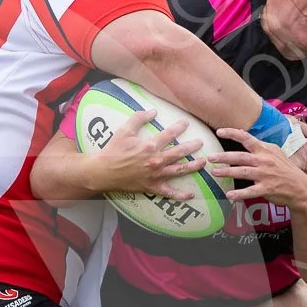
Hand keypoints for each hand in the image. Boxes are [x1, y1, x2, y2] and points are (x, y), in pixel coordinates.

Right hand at [84, 110, 207, 199]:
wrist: (103, 172)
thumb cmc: (113, 151)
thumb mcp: (124, 131)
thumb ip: (138, 119)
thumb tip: (153, 111)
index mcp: (150, 146)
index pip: (169, 134)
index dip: (179, 127)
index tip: (186, 123)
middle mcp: (156, 161)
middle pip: (179, 152)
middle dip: (192, 146)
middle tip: (200, 142)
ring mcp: (155, 175)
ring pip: (179, 170)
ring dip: (193, 166)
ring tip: (203, 162)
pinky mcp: (152, 187)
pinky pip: (169, 193)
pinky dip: (180, 195)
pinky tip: (191, 195)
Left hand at [214, 128, 306, 209]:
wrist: (300, 187)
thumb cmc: (284, 169)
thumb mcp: (275, 153)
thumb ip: (259, 146)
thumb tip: (243, 136)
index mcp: (265, 150)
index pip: (247, 138)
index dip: (233, 134)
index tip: (219, 132)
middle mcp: (264, 161)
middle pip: (241, 157)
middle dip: (224, 157)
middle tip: (210, 157)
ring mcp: (265, 175)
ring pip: (243, 172)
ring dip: (227, 173)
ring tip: (214, 173)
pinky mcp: (267, 189)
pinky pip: (250, 191)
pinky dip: (240, 194)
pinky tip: (229, 195)